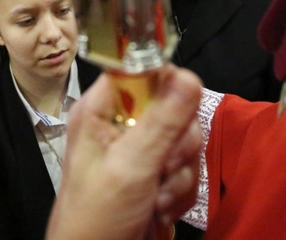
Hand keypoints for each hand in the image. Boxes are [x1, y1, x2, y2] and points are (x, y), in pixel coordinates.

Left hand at [46, 64, 202, 239]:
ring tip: (154, 197)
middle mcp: (120, 123)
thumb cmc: (97, 214)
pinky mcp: (156, 174)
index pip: (139, 70)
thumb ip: (162, 121)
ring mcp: (140, 150)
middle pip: (173, 105)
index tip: (178, 108)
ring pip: (185, 139)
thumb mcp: (130, 166)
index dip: (164, 83)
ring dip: (178, 174)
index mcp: (101, 109)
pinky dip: (179, 192)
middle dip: (176, 143)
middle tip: (160, 166)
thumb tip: (188, 75)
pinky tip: (159, 209)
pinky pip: (187, 168)